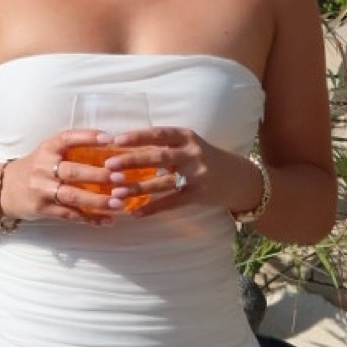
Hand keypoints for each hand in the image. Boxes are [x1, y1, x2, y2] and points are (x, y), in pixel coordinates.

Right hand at [0, 129, 120, 225]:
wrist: (3, 189)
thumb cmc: (35, 169)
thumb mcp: (47, 153)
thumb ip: (72, 150)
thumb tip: (111, 149)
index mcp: (47, 149)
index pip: (68, 138)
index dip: (89, 137)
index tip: (110, 139)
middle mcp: (43, 168)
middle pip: (73, 171)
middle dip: (98, 175)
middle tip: (121, 178)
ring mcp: (41, 189)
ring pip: (72, 195)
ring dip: (97, 200)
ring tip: (119, 203)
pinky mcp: (42, 209)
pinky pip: (69, 214)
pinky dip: (90, 218)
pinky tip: (108, 220)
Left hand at [86, 126, 262, 218]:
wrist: (237, 177)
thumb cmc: (204, 158)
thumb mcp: (188, 144)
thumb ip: (164, 144)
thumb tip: (127, 147)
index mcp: (186, 136)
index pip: (158, 133)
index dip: (137, 136)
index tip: (116, 140)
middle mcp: (192, 153)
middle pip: (158, 156)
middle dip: (132, 161)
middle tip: (109, 166)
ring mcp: (196, 175)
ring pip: (162, 182)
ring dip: (137, 187)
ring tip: (116, 192)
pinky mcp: (198, 194)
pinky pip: (171, 202)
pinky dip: (153, 208)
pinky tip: (135, 212)